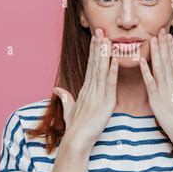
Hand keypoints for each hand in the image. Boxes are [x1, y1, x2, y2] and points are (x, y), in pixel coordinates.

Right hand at [53, 28, 118, 153]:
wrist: (76, 141)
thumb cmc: (75, 128)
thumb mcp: (70, 109)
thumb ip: (65, 98)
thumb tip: (57, 89)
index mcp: (85, 89)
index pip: (91, 66)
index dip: (94, 51)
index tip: (96, 38)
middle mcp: (90, 89)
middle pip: (95, 64)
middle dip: (98, 46)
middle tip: (100, 30)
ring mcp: (97, 96)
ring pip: (101, 71)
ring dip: (104, 54)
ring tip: (107, 39)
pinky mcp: (105, 104)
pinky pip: (109, 86)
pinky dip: (112, 73)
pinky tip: (114, 61)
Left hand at [139, 27, 172, 151]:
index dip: (170, 48)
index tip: (167, 36)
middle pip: (167, 61)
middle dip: (163, 45)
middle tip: (160, 30)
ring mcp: (165, 92)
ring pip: (159, 68)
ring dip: (156, 53)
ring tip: (152, 38)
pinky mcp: (157, 101)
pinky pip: (150, 83)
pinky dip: (146, 71)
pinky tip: (142, 60)